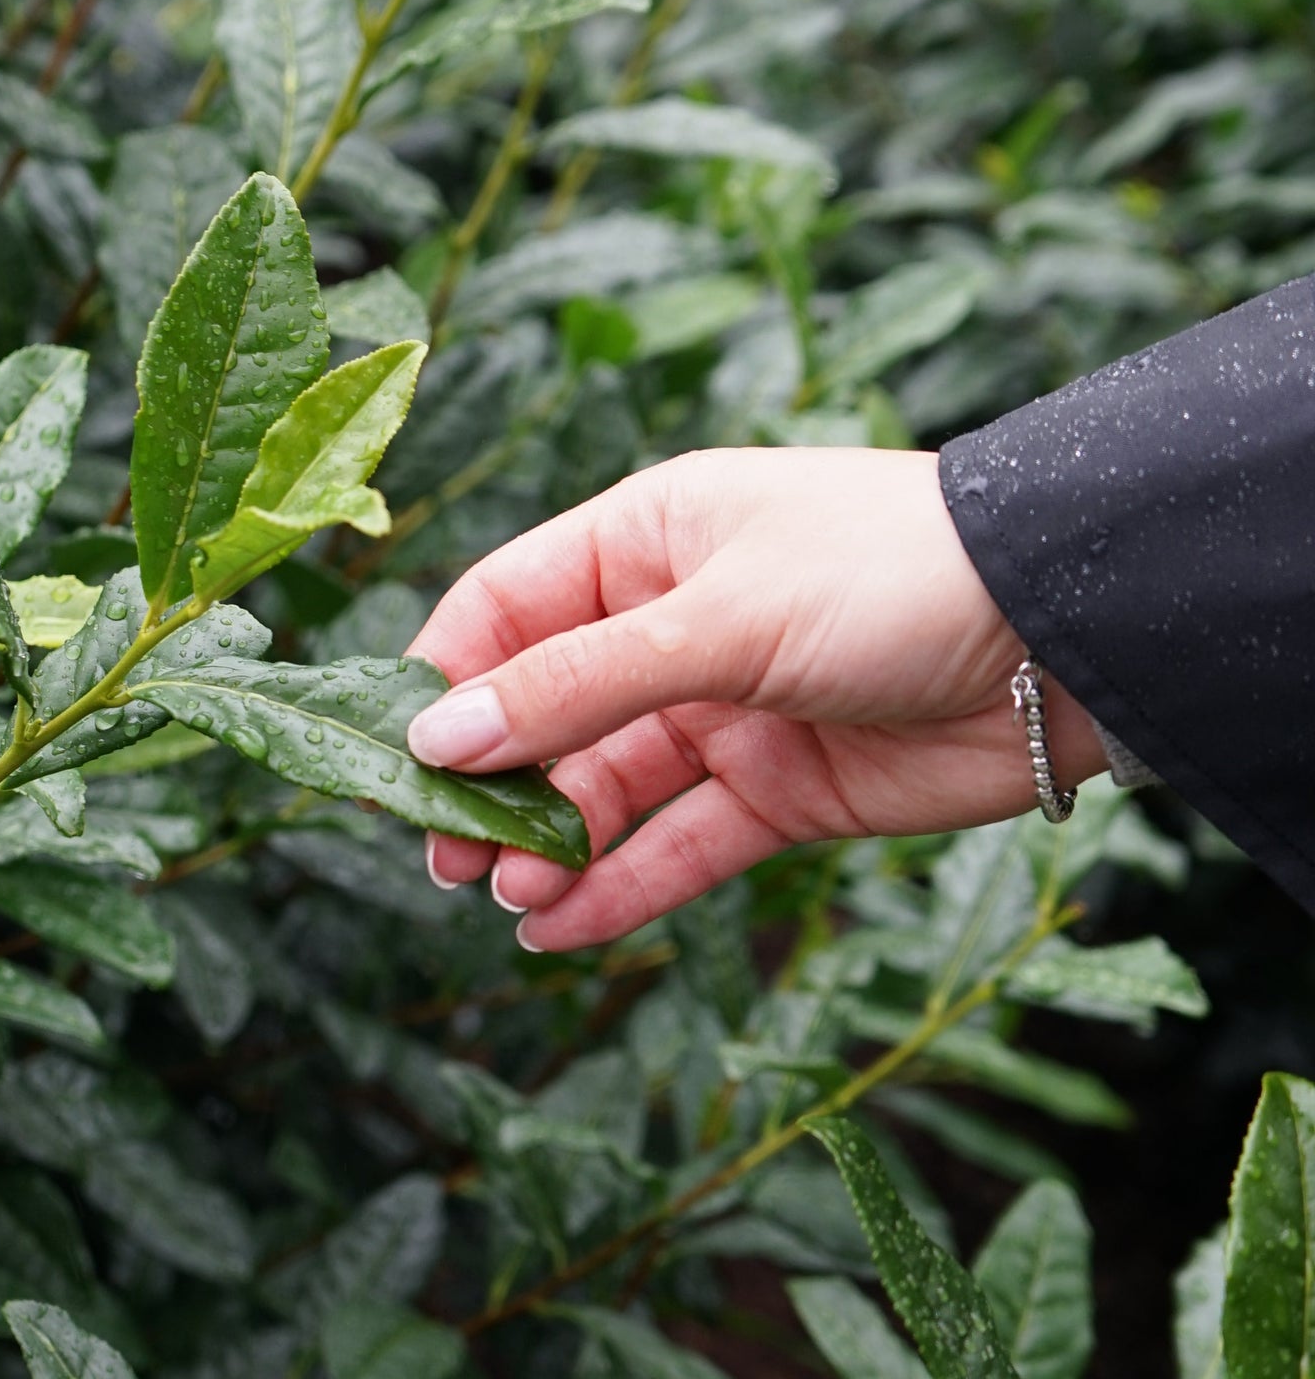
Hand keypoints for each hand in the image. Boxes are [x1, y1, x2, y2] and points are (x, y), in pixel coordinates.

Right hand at [404, 448, 1107, 950]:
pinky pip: (679, 844)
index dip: (447, 680)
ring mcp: (724, 711)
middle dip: (492, 780)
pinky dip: (620, 887)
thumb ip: (574, 685)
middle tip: (441, 855)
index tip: (400, 758)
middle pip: (546, 708)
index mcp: (643, 541)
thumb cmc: (884, 573)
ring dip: (550, 843)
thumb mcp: (714, 620)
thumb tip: (436, 737)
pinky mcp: (780, 790)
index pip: (504, 607)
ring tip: (507, 896)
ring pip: (606, 786)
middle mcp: (670, 625)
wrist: (1068, 636)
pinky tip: (559, 927)